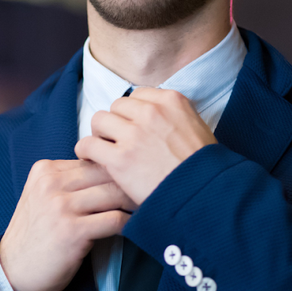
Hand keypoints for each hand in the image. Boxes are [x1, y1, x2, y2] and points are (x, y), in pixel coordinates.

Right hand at [0, 159, 135, 290]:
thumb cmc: (36, 234)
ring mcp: (60, 207)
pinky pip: (114, 219)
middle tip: (147, 190)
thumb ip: (68, 181)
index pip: (92, 159)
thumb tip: (111, 169)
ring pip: (113, 193)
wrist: (14, 271)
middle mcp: (51, 184)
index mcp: (44, 170)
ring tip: (145, 206)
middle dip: (128, 181)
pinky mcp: (72, 231)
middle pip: (104, 172)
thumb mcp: (42, 196)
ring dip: (132, 201)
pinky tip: (132, 227)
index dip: (115, 168)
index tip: (132, 177)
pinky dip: (128, 222)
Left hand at [75, 88, 214, 205]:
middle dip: (116, 122)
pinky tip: (91, 159)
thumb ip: (173, 117)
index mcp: (171, 101)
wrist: (205, 194)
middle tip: (117, 140)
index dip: (132, 113)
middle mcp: (151, 112)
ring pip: (99, 120)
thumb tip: (154, 118)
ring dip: (100, 134)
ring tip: (104, 149)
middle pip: (117, 106)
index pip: (138, 96)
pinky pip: (89, 144)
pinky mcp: (120, 158)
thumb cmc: (203, 168)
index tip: (132, 126)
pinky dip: (86, 151)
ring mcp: (134, 134)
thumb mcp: (197, 128)